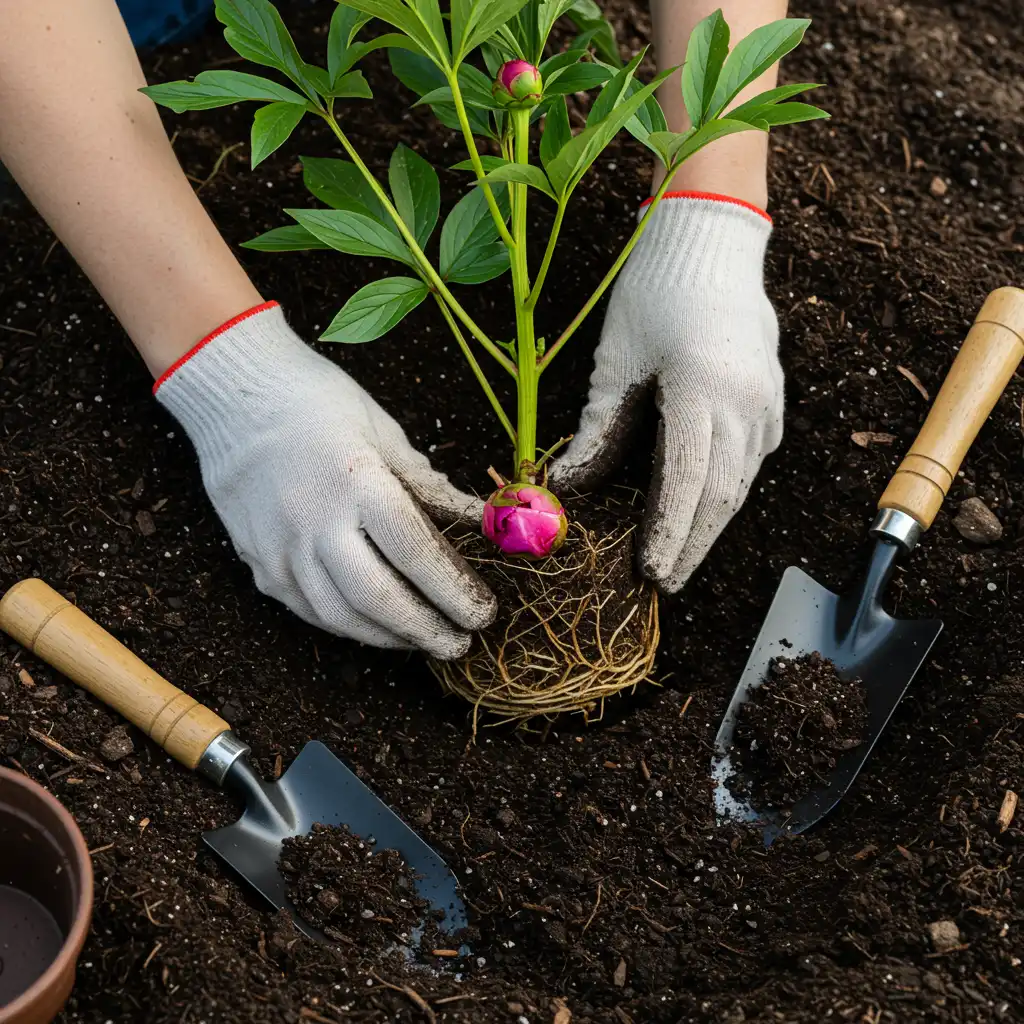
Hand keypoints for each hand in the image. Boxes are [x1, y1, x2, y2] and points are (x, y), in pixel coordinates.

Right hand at [155, 302, 495, 658]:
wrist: (232, 397)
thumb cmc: (317, 403)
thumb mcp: (384, 432)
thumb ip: (430, 487)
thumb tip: (480, 522)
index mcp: (357, 481)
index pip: (416, 553)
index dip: (454, 592)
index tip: (482, 613)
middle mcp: (315, 522)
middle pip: (379, 598)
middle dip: (426, 630)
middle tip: (459, 645)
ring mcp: (281, 548)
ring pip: (340, 616)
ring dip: (388, 637)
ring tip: (423, 641)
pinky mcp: (258, 562)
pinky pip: (308, 609)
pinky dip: (347, 624)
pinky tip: (376, 626)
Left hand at [550, 194, 783, 592]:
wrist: (710, 247)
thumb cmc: (652, 298)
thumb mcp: (615, 364)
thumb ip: (599, 431)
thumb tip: (568, 487)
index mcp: (701, 389)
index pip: (685, 483)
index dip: (667, 533)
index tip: (648, 571)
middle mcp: (745, 402)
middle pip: (720, 496)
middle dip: (692, 545)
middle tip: (665, 582)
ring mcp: (767, 403)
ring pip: (740, 484)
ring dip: (710, 525)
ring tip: (681, 556)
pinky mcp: (773, 402)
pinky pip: (751, 462)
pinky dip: (726, 493)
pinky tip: (703, 512)